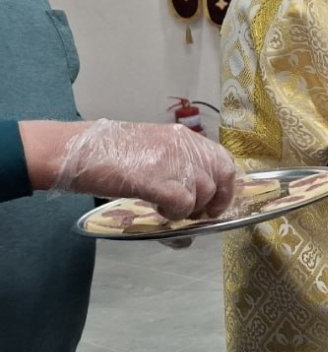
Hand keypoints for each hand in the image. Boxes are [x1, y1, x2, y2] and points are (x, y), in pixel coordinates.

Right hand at [47, 120, 237, 219]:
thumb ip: (176, 169)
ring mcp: (171, 160)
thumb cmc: (110, 154)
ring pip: (203, 192)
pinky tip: (159, 211)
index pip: (223, 159)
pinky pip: (183, 203)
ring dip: (189, 209)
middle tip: (198, 215)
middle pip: (221, 176)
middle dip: (215, 201)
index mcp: (184, 137)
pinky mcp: (156, 179)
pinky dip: (175, 214)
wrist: (78, 151)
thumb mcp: (152, 151)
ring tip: (167, 210)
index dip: (225, 185)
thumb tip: (192, 202)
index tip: (216, 202)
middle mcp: (183, 145)